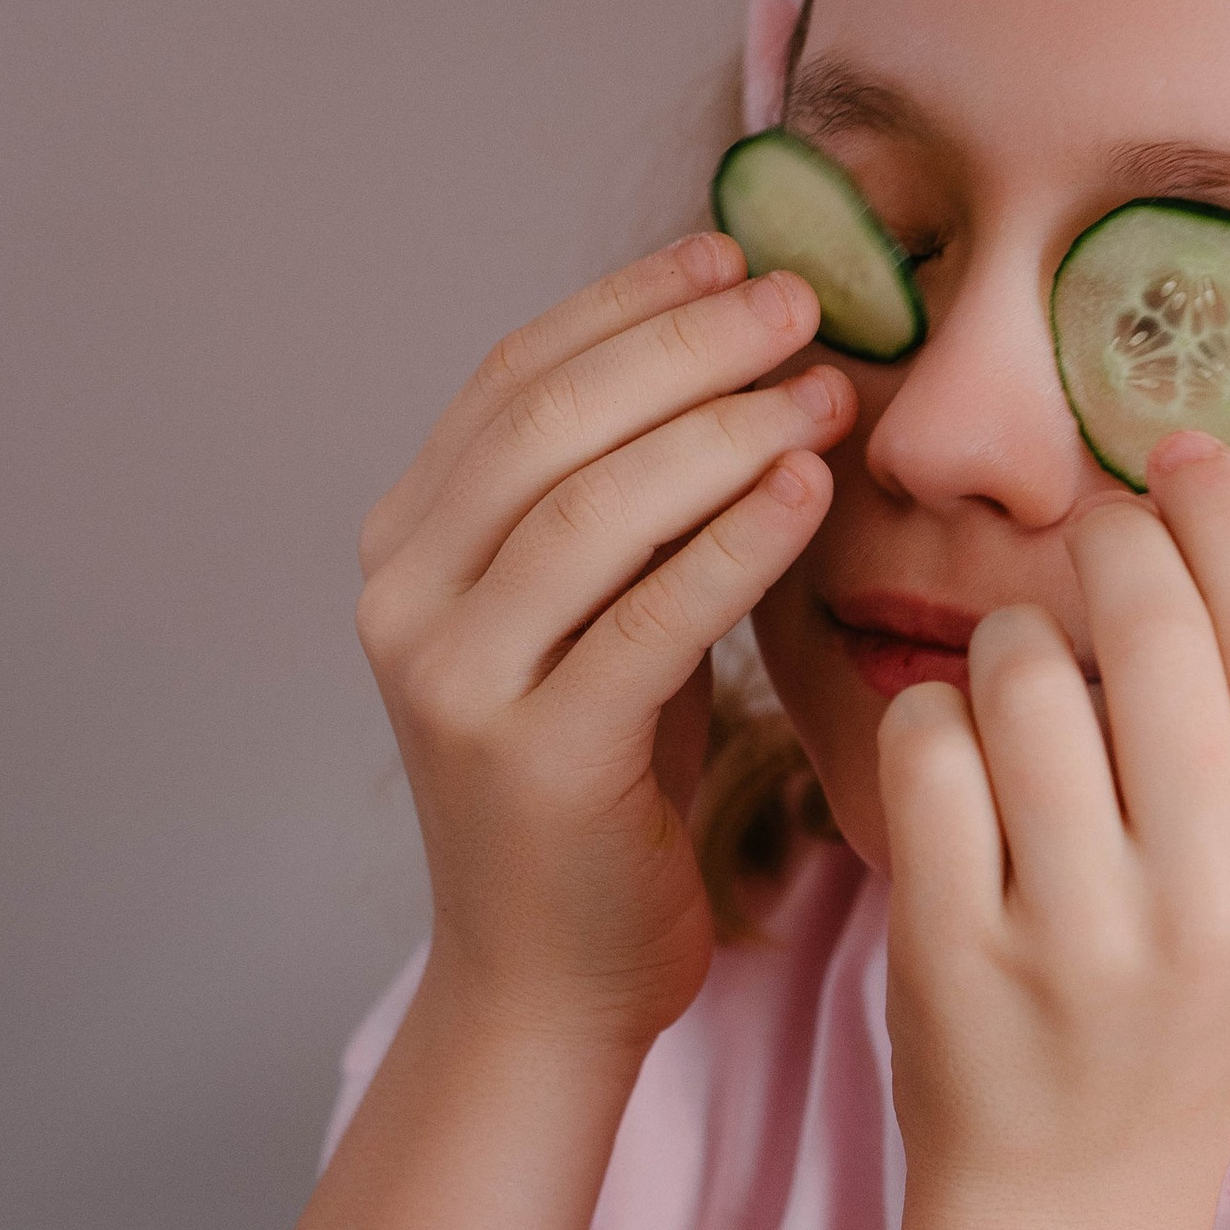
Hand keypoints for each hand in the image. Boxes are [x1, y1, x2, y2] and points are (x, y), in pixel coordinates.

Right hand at [355, 232, 853, 1048]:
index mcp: (407, 545)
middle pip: (551, 423)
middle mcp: (405, 600)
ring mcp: (454, 680)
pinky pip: (647, 619)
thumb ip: (629, 504)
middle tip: (802, 301)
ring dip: (722, 429)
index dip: (628, 303)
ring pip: (593, 507)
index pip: (515, 377)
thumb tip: (741, 352)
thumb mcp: (597, 617)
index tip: (736, 252)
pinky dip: (734, 542)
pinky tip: (809, 492)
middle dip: (686, 345)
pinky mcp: (531, 757)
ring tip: (825, 386)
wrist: (550, 977)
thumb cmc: (599, 789)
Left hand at [877, 435, 1229, 1212]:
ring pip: (1018, 675)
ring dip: (1005, 643)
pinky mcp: (958, 951)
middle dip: (1108, 548)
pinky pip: (923, 748)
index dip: (1222, 512)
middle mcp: (1216, 899)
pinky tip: (949, 756)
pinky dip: (925, 723)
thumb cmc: (1177, 999)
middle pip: (1149, 629)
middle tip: (1089, 537)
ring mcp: (1082, 932)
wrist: (1075, 1196)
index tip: (1177, 458)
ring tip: (1015, 682)